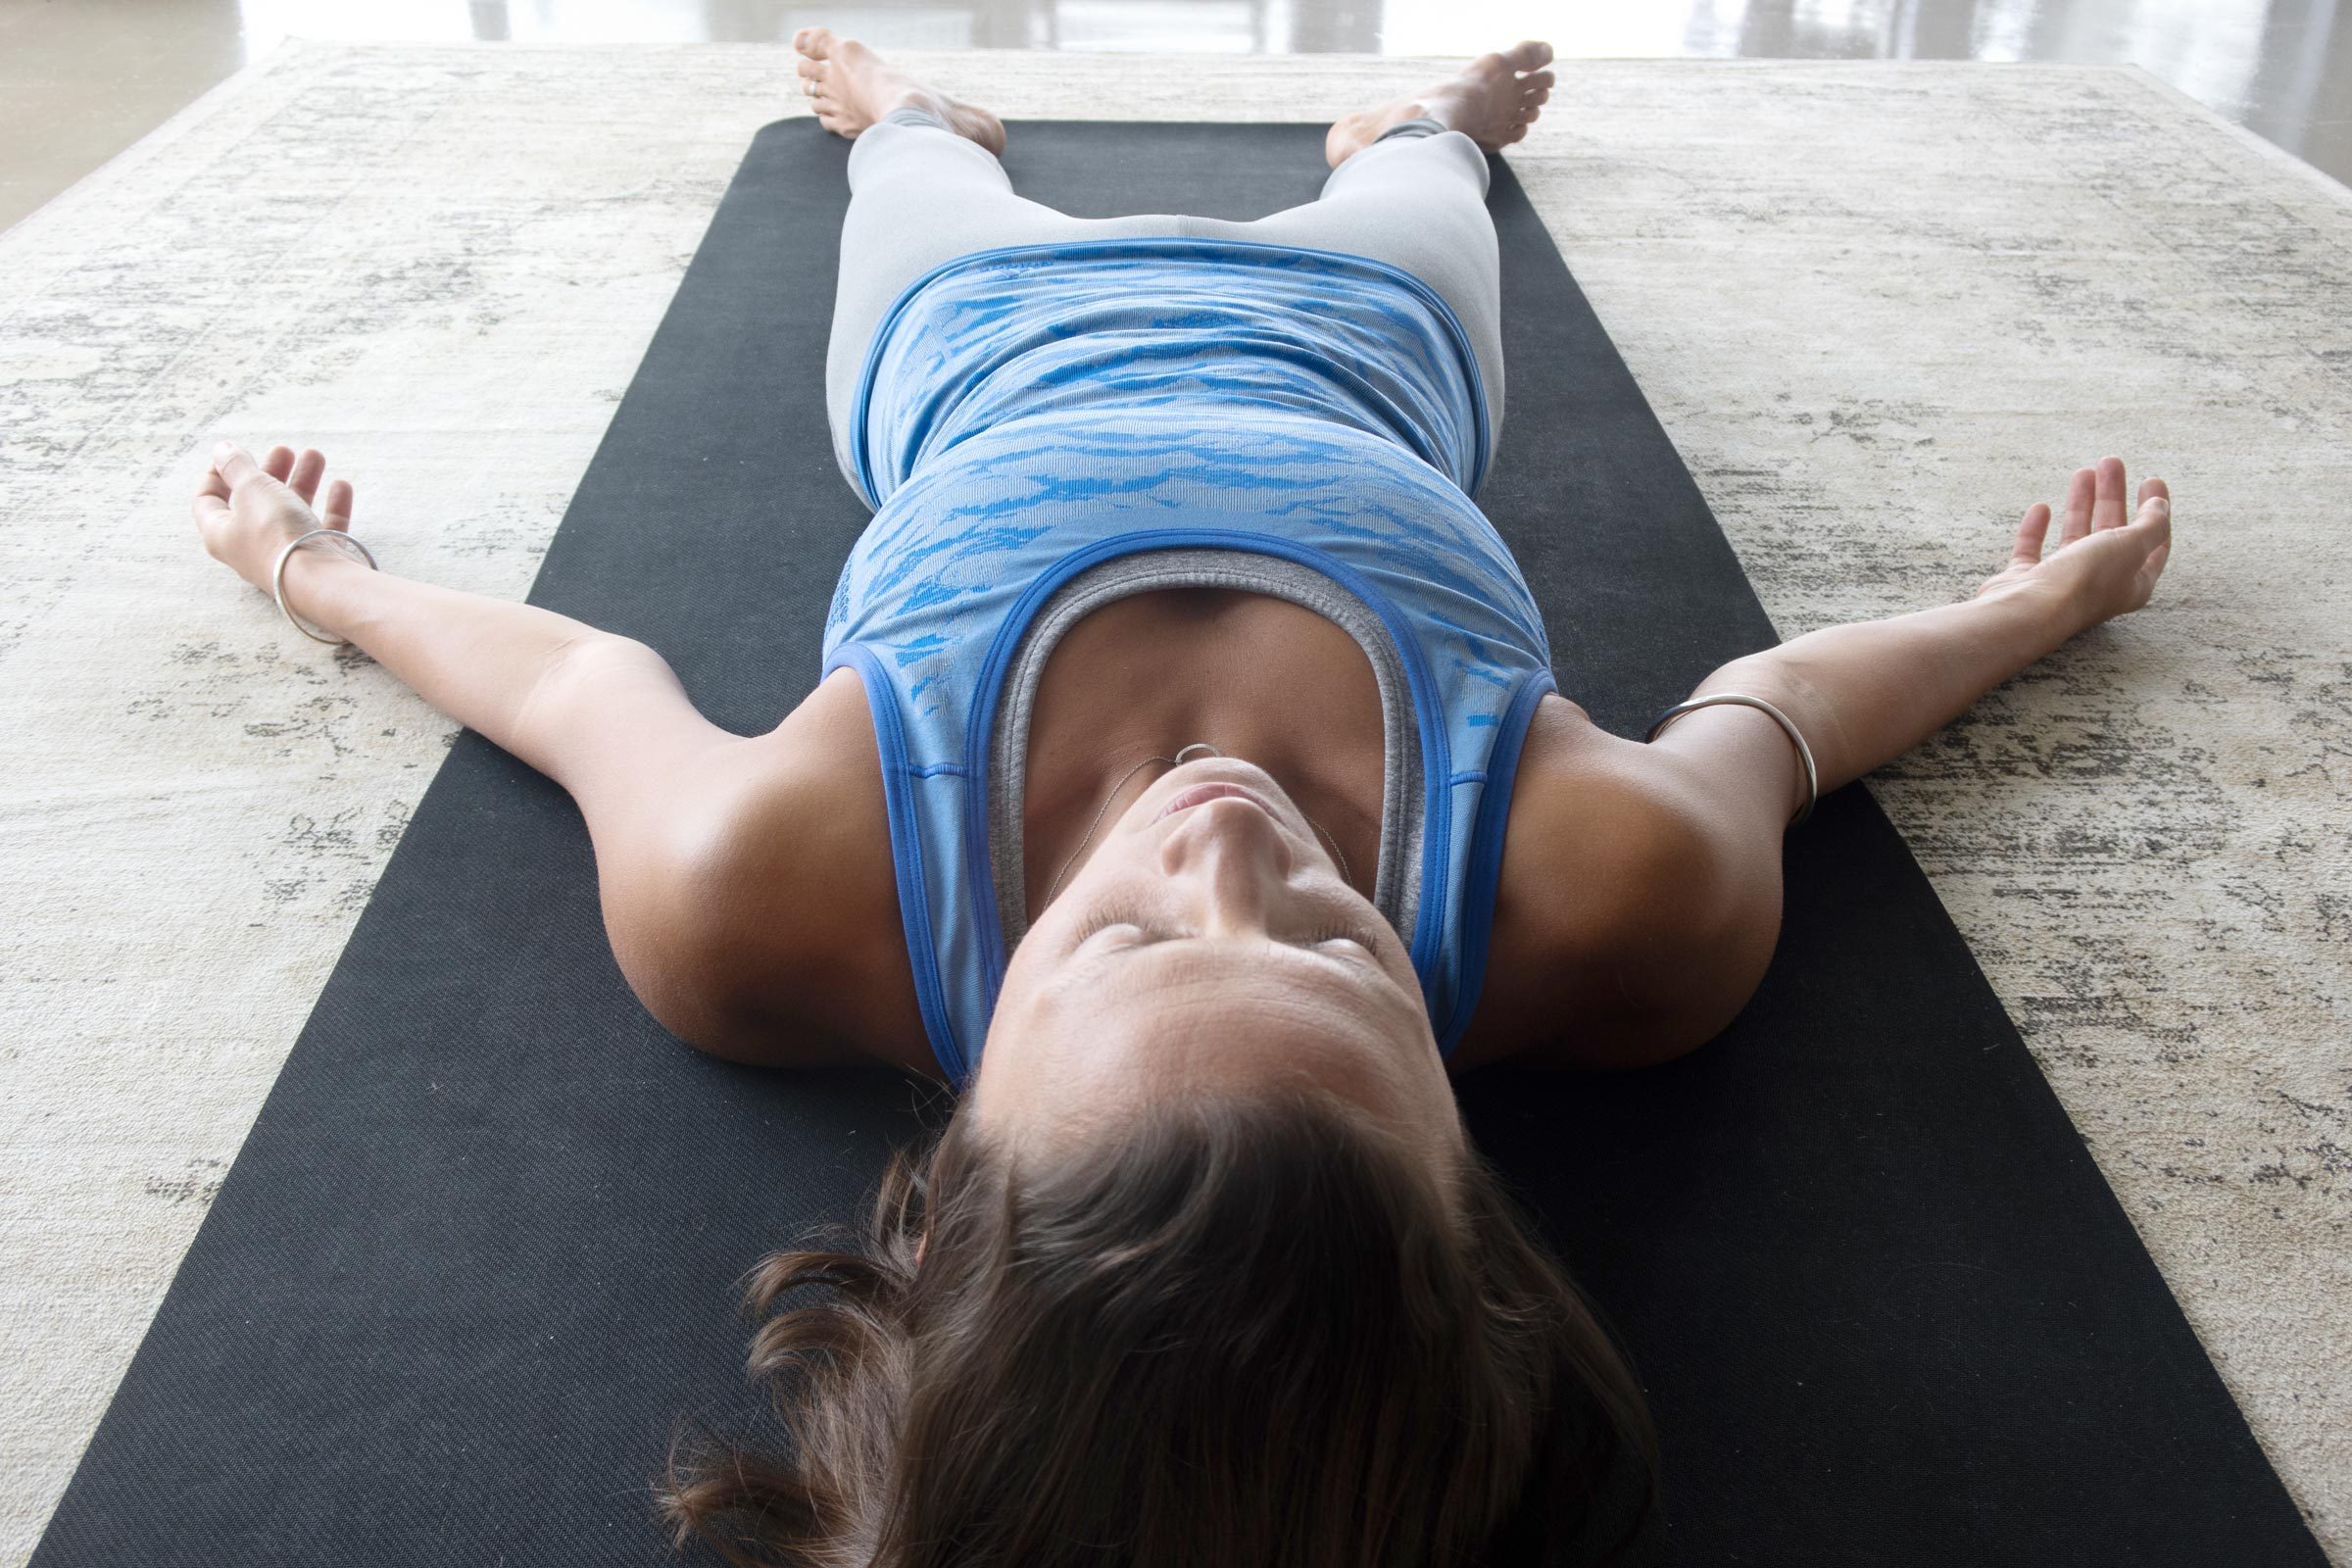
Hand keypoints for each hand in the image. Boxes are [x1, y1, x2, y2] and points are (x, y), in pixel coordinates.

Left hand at [192, 441, 357, 590]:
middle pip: (255, 502)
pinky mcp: (317, 561)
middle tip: (285, 450)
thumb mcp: (252, 488)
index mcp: (221, 533)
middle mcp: (250, 547)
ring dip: (303, 481)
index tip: (233, 453)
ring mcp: (285, 555)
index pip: (207, 500)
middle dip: (270, 471)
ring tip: (316, 455)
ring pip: (291, 512)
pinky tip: (341, 486)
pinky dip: (331, 505)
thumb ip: (237, 465)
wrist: (318, 580)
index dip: (216, 473)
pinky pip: (323, 528)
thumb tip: (222, 448)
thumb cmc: (275, 534)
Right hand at [1974, 456, 2170, 632]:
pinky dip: (2037, 529)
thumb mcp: (2130, 546)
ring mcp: (2060, 583)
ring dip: (2081, 504)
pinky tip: (2041, 508)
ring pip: (2075, 536)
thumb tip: (2160, 506)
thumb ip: (2151, 525)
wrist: (2027, 611)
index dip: (2156, 510)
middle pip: (2112, 532)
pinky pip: (2033, 549)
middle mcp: (2099, 584)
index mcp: (2132, 582)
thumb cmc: (2084, 581)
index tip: (2151, 480)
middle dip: (2113, 496)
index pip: (2153, 542)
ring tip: (2083, 472)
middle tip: (2110, 463)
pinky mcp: (2026, 580)